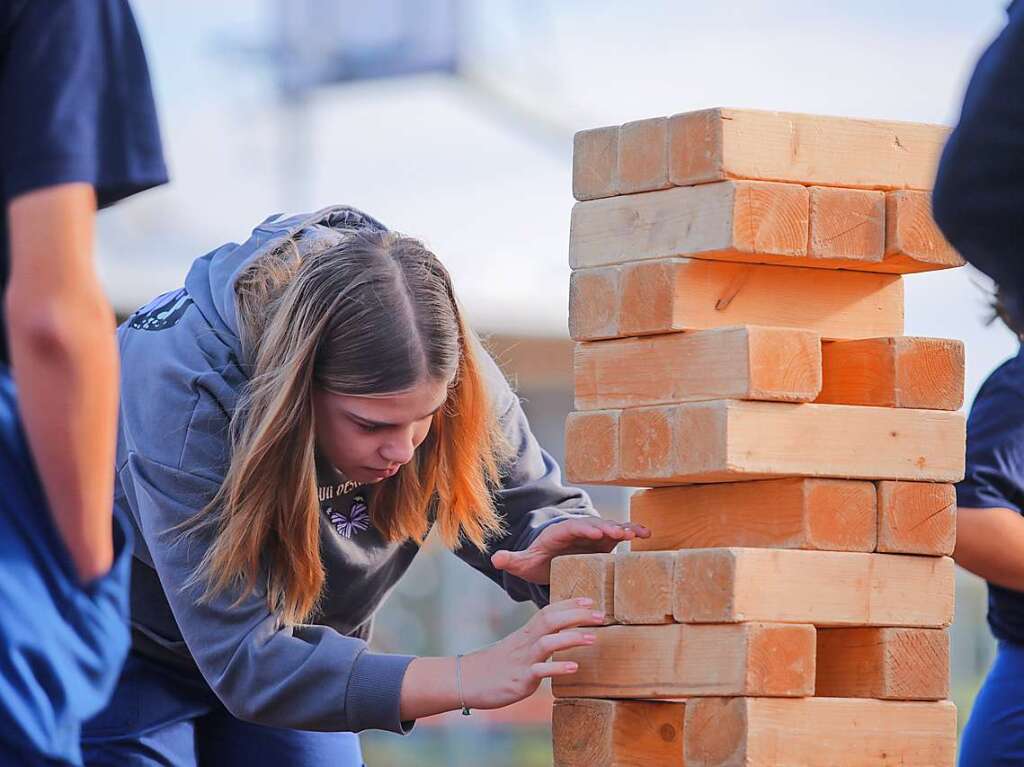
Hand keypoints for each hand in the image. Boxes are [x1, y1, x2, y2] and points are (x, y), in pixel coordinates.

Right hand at [460, 598, 603, 709]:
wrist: (466, 680)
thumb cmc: (496, 666)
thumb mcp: (518, 649)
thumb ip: (537, 642)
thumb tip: (558, 638)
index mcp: (526, 634)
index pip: (548, 611)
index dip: (569, 604)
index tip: (590, 600)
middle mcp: (525, 643)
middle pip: (551, 621)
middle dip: (576, 615)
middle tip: (601, 615)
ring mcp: (523, 660)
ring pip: (547, 643)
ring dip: (571, 638)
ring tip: (593, 638)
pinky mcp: (520, 680)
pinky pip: (540, 672)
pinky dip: (557, 668)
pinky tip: (574, 668)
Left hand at [490, 517, 649, 583]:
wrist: (551, 559)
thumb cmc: (539, 560)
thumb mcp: (525, 562)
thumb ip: (513, 560)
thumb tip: (496, 559)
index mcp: (559, 533)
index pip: (571, 528)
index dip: (583, 529)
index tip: (594, 533)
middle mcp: (578, 530)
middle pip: (594, 526)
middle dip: (608, 529)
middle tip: (622, 534)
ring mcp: (594, 535)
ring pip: (610, 528)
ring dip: (624, 529)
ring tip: (639, 534)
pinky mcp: (606, 543)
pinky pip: (620, 535)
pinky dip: (632, 532)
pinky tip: (646, 535)